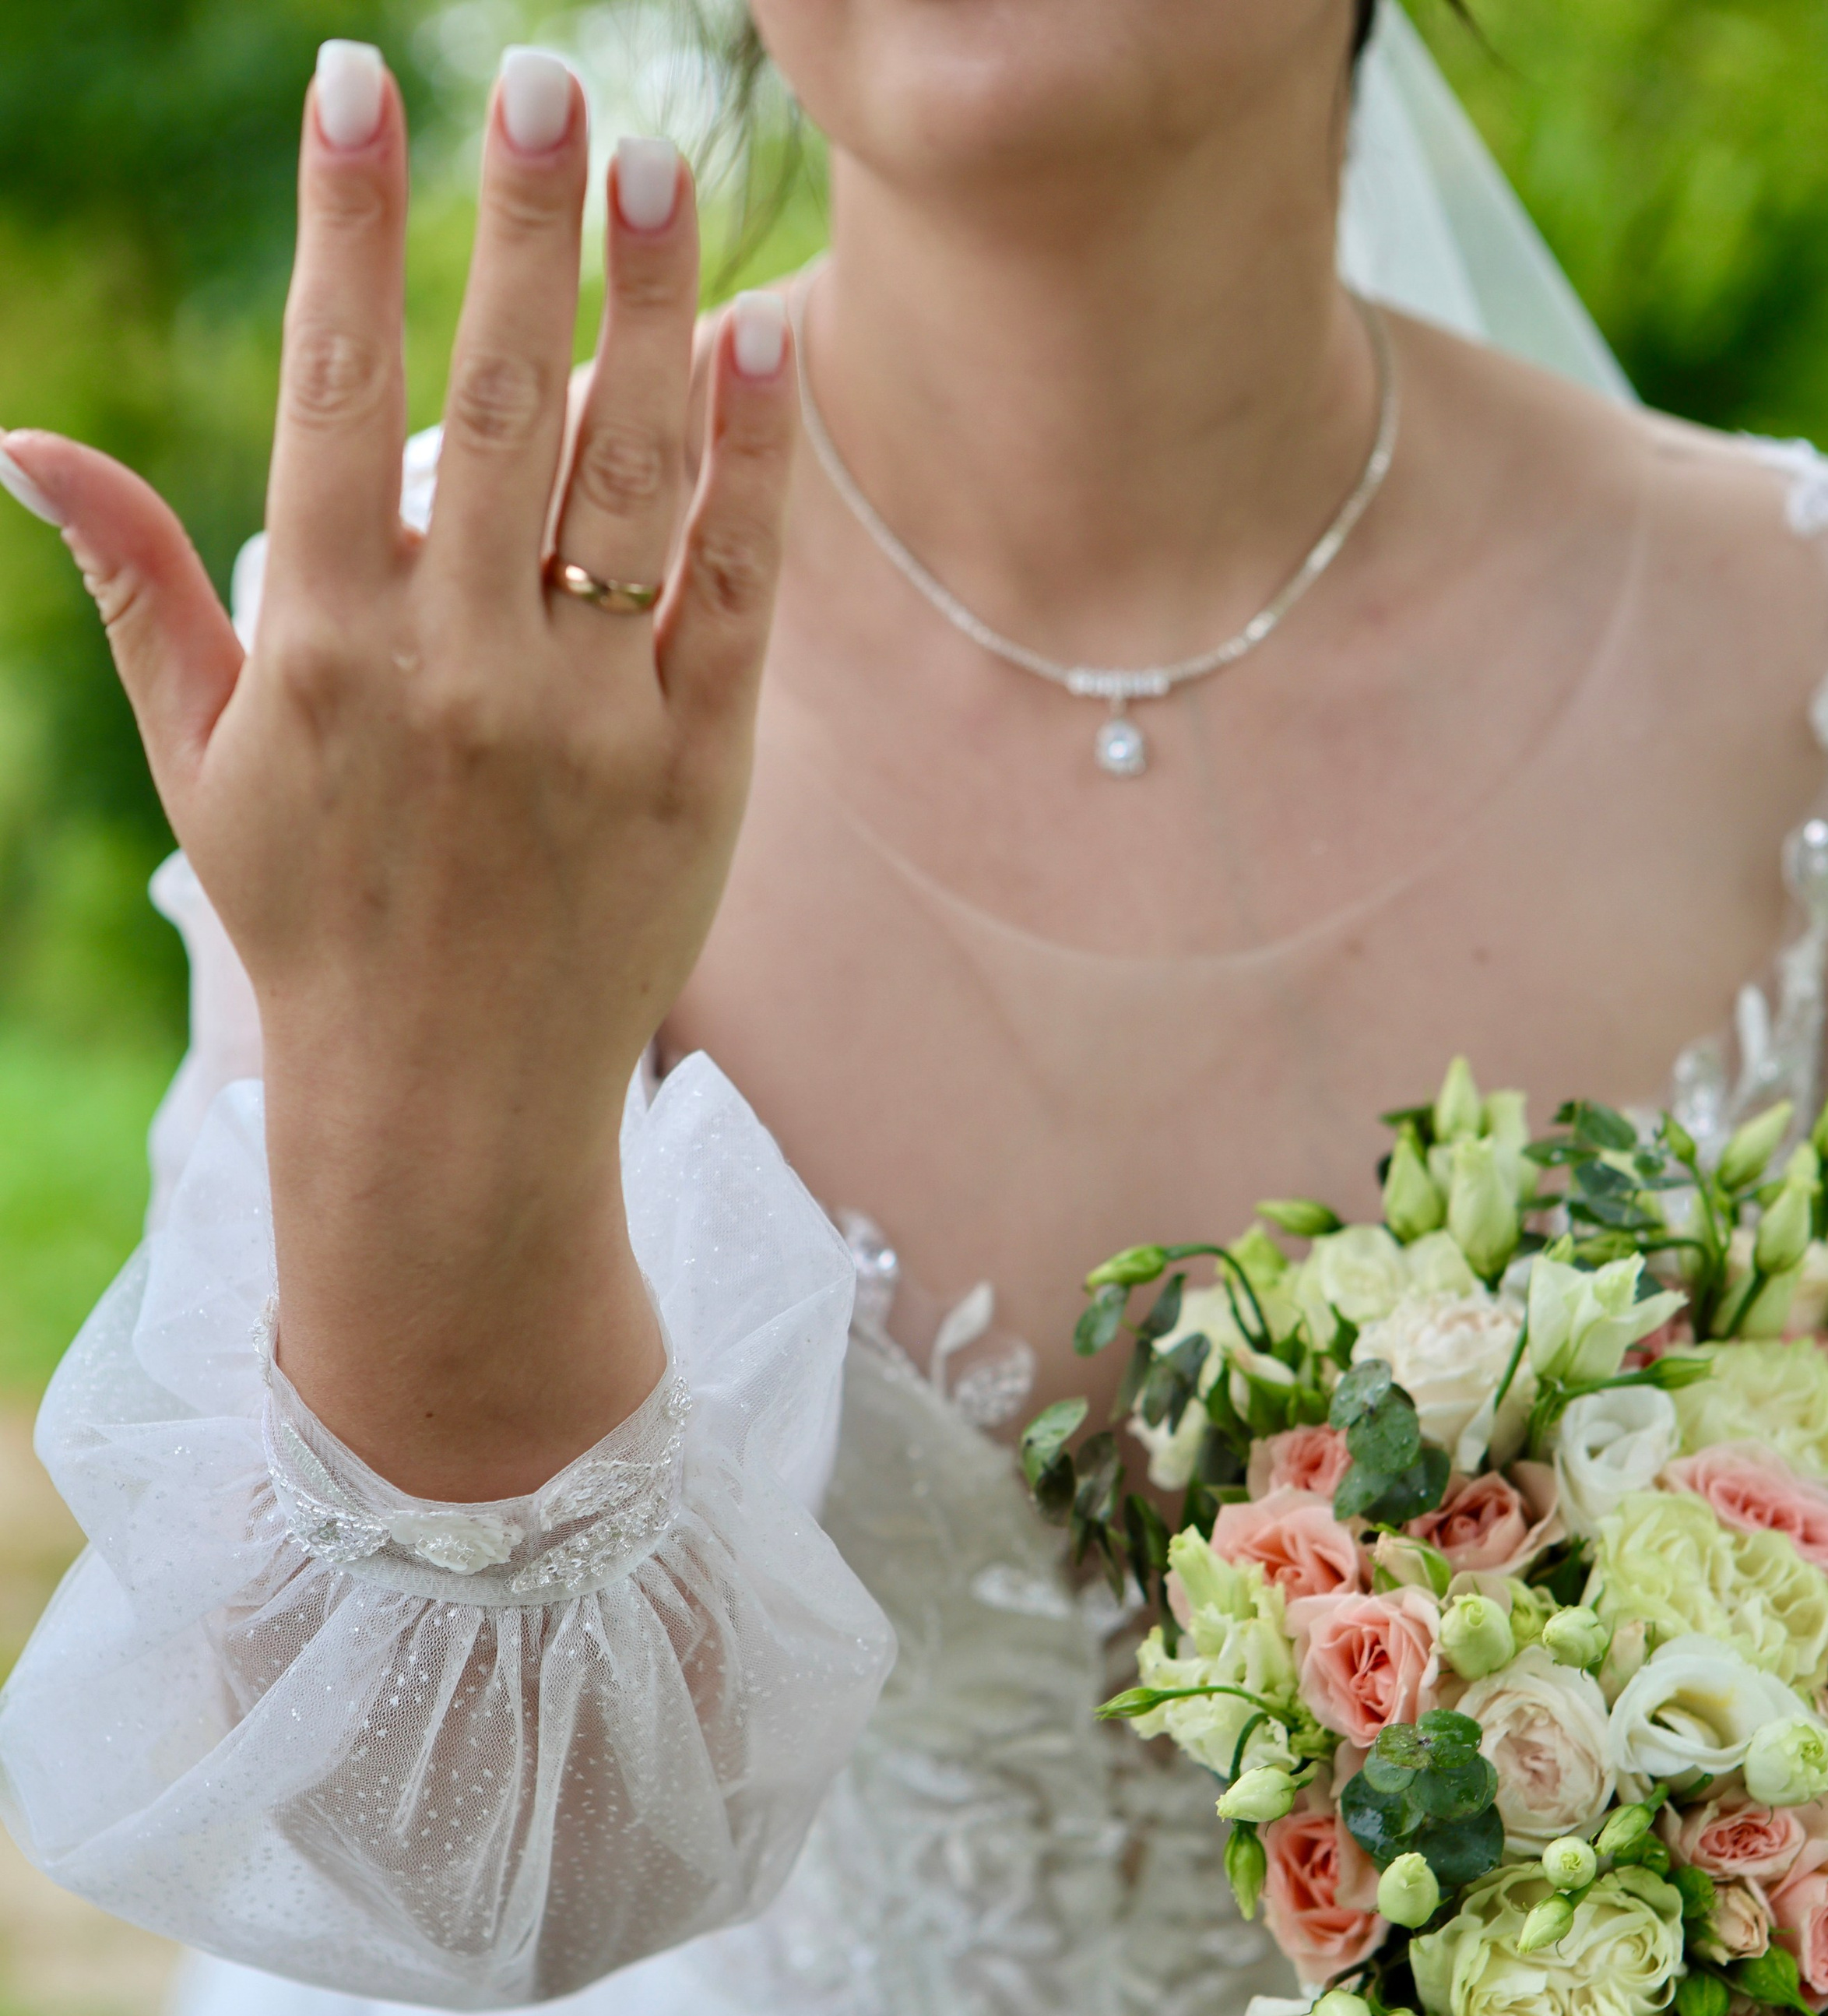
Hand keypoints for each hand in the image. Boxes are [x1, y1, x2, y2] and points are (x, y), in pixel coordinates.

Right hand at [1, 45, 795, 1495]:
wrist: (448, 1109)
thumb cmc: (316, 923)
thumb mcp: (205, 765)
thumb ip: (142, 593)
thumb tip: (25, 440)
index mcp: (326, 653)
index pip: (333, 393)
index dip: (347, 226)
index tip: (358, 82)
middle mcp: (459, 674)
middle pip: (494, 404)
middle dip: (518, 226)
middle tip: (549, 78)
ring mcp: (588, 725)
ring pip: (631, 483)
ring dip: (649, 312)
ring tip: (660, 166)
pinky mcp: (696, 777)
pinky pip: (733, 598)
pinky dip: (754, 473)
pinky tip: (763, 341)